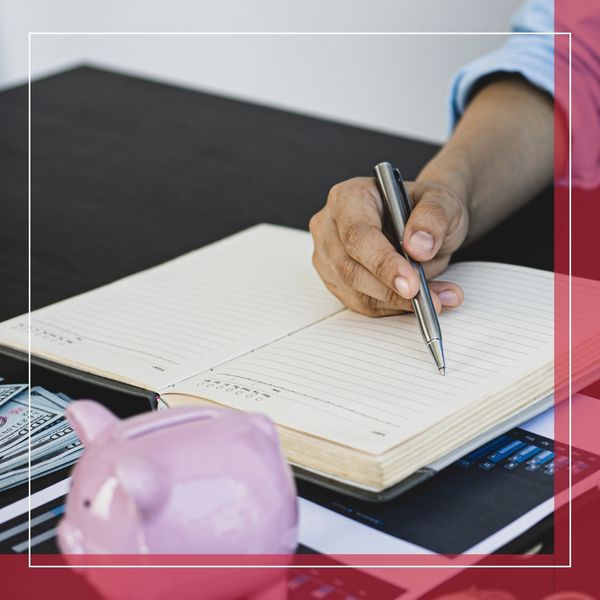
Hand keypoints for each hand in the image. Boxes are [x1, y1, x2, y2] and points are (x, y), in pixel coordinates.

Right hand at [309, 176, 468, 316]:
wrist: (424, 224)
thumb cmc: (426, 208)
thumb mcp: (442, 202)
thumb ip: (433, 219)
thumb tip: (418, 247)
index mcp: (349, 196)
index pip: (357, 235)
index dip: (383, 263)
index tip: (411, 284)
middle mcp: (331, 225)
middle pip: (349, 268)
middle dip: (390, 290)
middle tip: (428, 299)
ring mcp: (329, 256)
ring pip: (355, 292)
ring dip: (397, 302)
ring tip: (437, 299)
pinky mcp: (336, 281)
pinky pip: (362, 304)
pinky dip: (393, 308)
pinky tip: (421, 302)